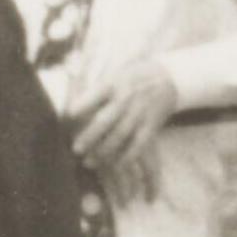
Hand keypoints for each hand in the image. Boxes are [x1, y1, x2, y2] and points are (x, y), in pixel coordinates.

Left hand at [65, 63, 179, 182]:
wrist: (168, 77)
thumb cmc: (132, 75)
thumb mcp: (113, 70)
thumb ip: (93, 81)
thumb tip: (68, 78)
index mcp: (114, 83)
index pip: (96, 94)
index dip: (83, 105)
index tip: (68, 115)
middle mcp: (126, 98)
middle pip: (106, 119)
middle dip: (90, 136)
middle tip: (76, 150)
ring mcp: (140, 113)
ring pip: (121, 135)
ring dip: (104, 151)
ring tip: (88, 163)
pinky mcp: (151, 125)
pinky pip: (140, 143)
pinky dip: (128, 156)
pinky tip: (115, 165)